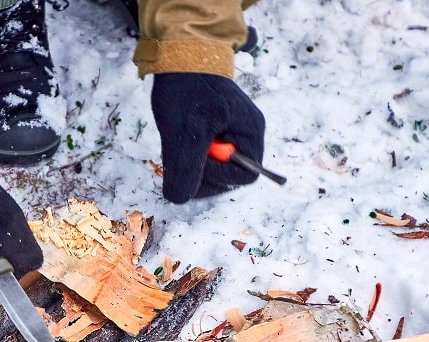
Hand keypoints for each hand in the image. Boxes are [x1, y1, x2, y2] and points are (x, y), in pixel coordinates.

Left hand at [151, 73, 265, 202]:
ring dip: (192, 162)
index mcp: (250, 132)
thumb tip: (180, 198)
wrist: (177, 57)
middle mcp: (244, 135)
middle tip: (181, 153)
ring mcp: (230, 134)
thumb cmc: (187, 90)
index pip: (245, 177)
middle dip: (202, 172)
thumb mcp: (185, 131)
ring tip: (180, 138)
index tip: (195, 164)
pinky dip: (187, 152)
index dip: (219, 179)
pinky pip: (202, 156)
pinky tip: (179, 135)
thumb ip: (186, 167)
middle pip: (228, 177)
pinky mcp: (213, 132)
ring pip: (211, 168)